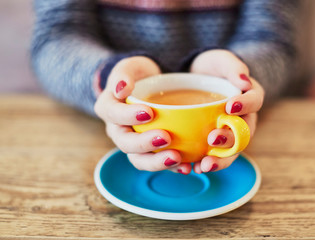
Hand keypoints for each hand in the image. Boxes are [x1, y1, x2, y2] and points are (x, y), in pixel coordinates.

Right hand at [95, 56, 189, 172]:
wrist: (152, 86)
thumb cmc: (139, 76)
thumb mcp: (131, 67)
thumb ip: (123, 74)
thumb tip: (121, 88)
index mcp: (109, 108)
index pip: (113, 114)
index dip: (128, 116)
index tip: (149, 112)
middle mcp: (118, 130)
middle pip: (125, 143)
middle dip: (144, 144)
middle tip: (166, 138)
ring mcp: (134, 143)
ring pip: (139, 159)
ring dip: (157, 162)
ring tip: (177, 158)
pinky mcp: (150, 152)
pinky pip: (158, 162)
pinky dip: (172, 167)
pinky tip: (186, 166)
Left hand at [190, 49, 263, 172]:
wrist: (194, 79)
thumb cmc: (211, 68)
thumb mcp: (221, 61)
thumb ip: (233, 67)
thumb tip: (244, 81)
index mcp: (249, 98)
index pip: (255, 101)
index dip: (246, 105)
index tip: (230, 106)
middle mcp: (242, 119)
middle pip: (243, 134)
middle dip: (229, 140)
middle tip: (213, 139)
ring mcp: (228, 133)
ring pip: (230, 151)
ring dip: (219, 160)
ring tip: (204, 165)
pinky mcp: (211, 142)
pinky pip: (212, 156)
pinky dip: (202, 163)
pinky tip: (192, 168)